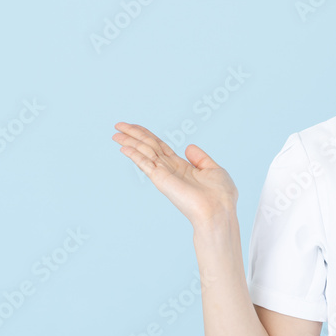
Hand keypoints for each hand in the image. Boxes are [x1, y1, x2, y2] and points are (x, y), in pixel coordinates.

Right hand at [112, 122, 237, 226]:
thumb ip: (200, 158)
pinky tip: (123, 147)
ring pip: (144, 152)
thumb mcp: (214, 170)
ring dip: (129, 141)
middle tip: (118, 125)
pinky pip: (145, 163)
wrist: (218, 211)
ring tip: (115, 133)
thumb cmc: (220, 196)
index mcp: (182, 166)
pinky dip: (134, 154)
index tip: (135, 127)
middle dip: (133, 135)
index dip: (147, 135)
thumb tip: (188, 147)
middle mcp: (170, 169)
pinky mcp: (161, 179)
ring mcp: (164, 174)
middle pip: (148, 146)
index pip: (160, 146)